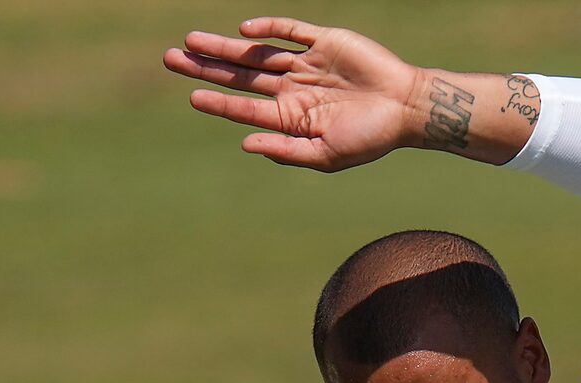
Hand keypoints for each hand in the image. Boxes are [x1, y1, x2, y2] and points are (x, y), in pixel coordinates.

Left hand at [164, 18, 431, 171]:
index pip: (247, 108)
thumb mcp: (329, 155)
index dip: (219, 102)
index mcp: (294, 117)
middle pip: (241, 76)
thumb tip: (246, 144)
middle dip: (206, 68)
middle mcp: (294, 88)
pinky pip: (289, 30)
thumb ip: (287, 151)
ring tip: (191, 42)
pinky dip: (267, 29)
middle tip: (170, 58)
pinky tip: (244, 31)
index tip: (192, 97)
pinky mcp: (323, 41)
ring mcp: (306, 63)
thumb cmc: (372, 138)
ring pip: (256, 53)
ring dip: (224, 48)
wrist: (409, 108)